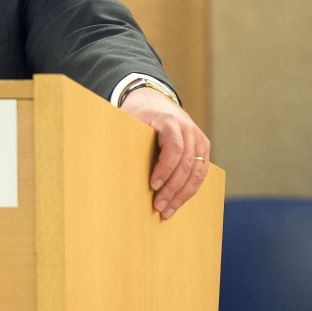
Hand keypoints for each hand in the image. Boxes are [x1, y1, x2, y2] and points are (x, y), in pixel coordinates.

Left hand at [120, 87, 209, 219]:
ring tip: (167, 211)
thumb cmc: (138, 114)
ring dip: (182, 195)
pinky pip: (201, 173)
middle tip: (158, 207)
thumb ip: (124, 137)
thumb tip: (108, 164)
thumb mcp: (128, 119)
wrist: (154, 100)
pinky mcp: (203, 147)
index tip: (152, 185)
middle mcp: (188, 129)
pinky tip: (178, 202)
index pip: (174, 148)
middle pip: (187, 164)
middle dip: (173, 189)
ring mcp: (198, 138)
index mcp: (169, 120)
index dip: (165, 169)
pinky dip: (190, 189)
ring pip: (197, 172)